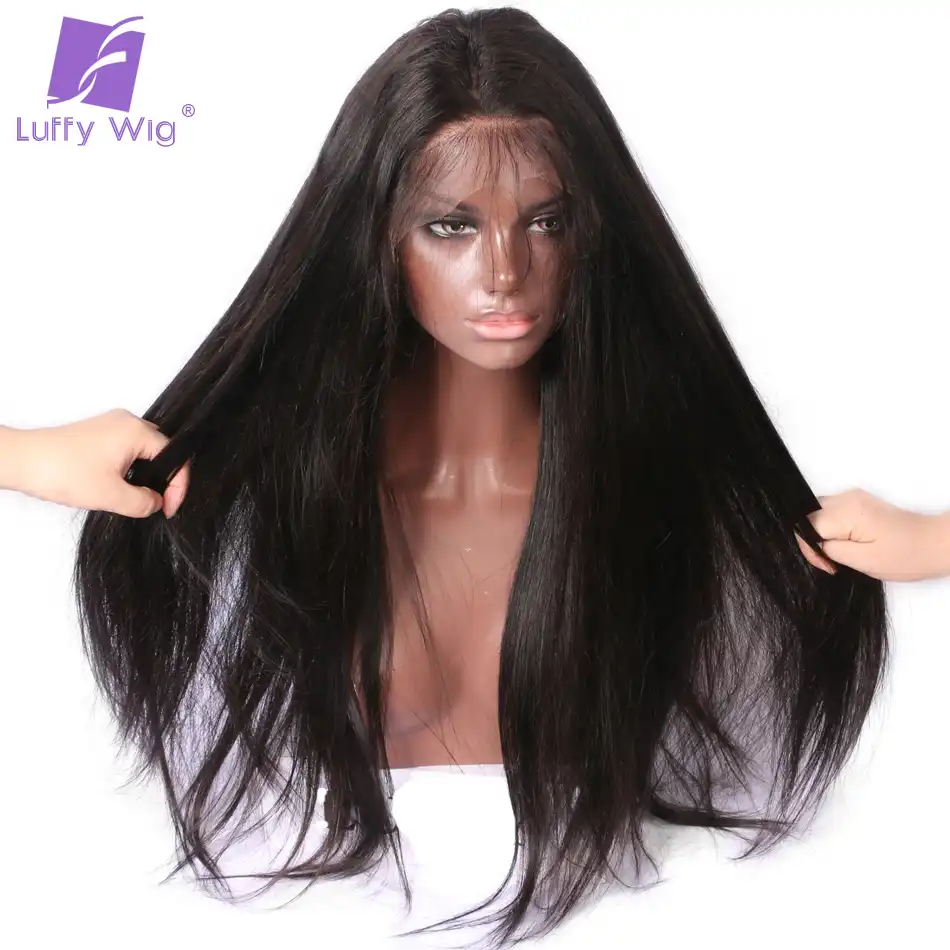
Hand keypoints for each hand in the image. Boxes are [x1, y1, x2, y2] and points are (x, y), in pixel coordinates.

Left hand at [13, 408, 189, 518]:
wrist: (22, 461)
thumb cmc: (61, 471)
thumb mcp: (112, 497)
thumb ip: (144, 503)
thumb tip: (155, 502)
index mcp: (136, 431)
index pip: (174, 458)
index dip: (177, 487)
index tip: (168, 508)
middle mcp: (127, 421)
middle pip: (161, 452)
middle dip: (162, 480)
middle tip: (155, 504)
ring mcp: (111, 425)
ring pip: (143, 452)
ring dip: (144, 475)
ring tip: (134, 497)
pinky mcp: (98, 432)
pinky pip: (126, 449)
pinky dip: (128, 468)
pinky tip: (117, 485)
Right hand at [796, 487, 949, 581]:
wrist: (935, 543)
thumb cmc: (904, 556)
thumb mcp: (863, 561)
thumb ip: (830, 550)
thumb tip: (814, 544)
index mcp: (846, 512)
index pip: (806, 525)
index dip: (809, 547)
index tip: (827, 565)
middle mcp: (846, 498)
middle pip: (808, 515)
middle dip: (812, 539)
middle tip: (830, 561)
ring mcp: (853, 497)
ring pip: (818, 512)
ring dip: (821, 533)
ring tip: (838, 554)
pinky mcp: (859, 501)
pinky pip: (831, 511)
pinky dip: (831, 528)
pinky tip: (845, 543)